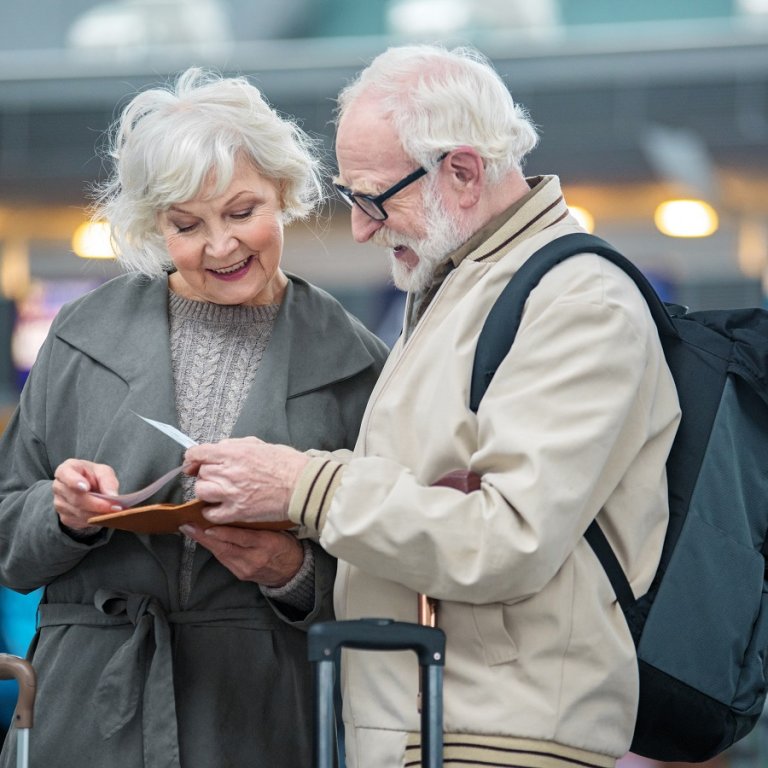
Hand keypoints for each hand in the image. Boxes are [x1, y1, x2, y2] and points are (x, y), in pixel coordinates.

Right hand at [52, 458, 120, 531]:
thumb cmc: (94, 476)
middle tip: (115, 507)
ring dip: (98, 514)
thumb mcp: (104, 472)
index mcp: (65, 470)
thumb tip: (112, 496)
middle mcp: (58, 487)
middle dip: (97, 504)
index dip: (74, 482)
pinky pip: (80, 522)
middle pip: (76, 499)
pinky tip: (105, 517)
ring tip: (114, 513)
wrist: (88, 487)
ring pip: (79, 513)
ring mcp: (58, 504)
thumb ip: (108, 481)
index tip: (85, 488)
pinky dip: (95, 520)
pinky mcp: (64, 517)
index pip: (65, 475)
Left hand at [179, 524, 304, 586]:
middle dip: (204, 536)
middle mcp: (255, 558)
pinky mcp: (241, 574)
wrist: (292, 572)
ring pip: (221, 554)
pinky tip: (203, 540)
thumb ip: (261, 523)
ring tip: (189, 529)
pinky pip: (224, 559)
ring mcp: (246, 568)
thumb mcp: (279, 531)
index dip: (224, 533)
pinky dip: (213, 548)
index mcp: (268, 543)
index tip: (208, 525)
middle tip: (187, 525)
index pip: (243, 538)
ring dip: (203, 542)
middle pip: (226, 547)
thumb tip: (238, 509)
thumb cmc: (286, 545)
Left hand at [184, 437, 309, 524]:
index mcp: (232, 452)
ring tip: (219, 493)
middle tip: (219, 478)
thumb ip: (234, 446)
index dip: (192, 459)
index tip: (193, 464)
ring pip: (202, 492)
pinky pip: (211, 514)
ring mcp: (231, 493)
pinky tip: (219, 508)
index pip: (197, 453)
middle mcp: (228, 472)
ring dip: (207, 492)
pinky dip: (212, 512)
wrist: (302, 485)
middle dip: (207, 475)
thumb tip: (217, 450)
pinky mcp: (237, 512)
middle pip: (201, 474)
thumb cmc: (286, 463)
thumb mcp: (258, 444)